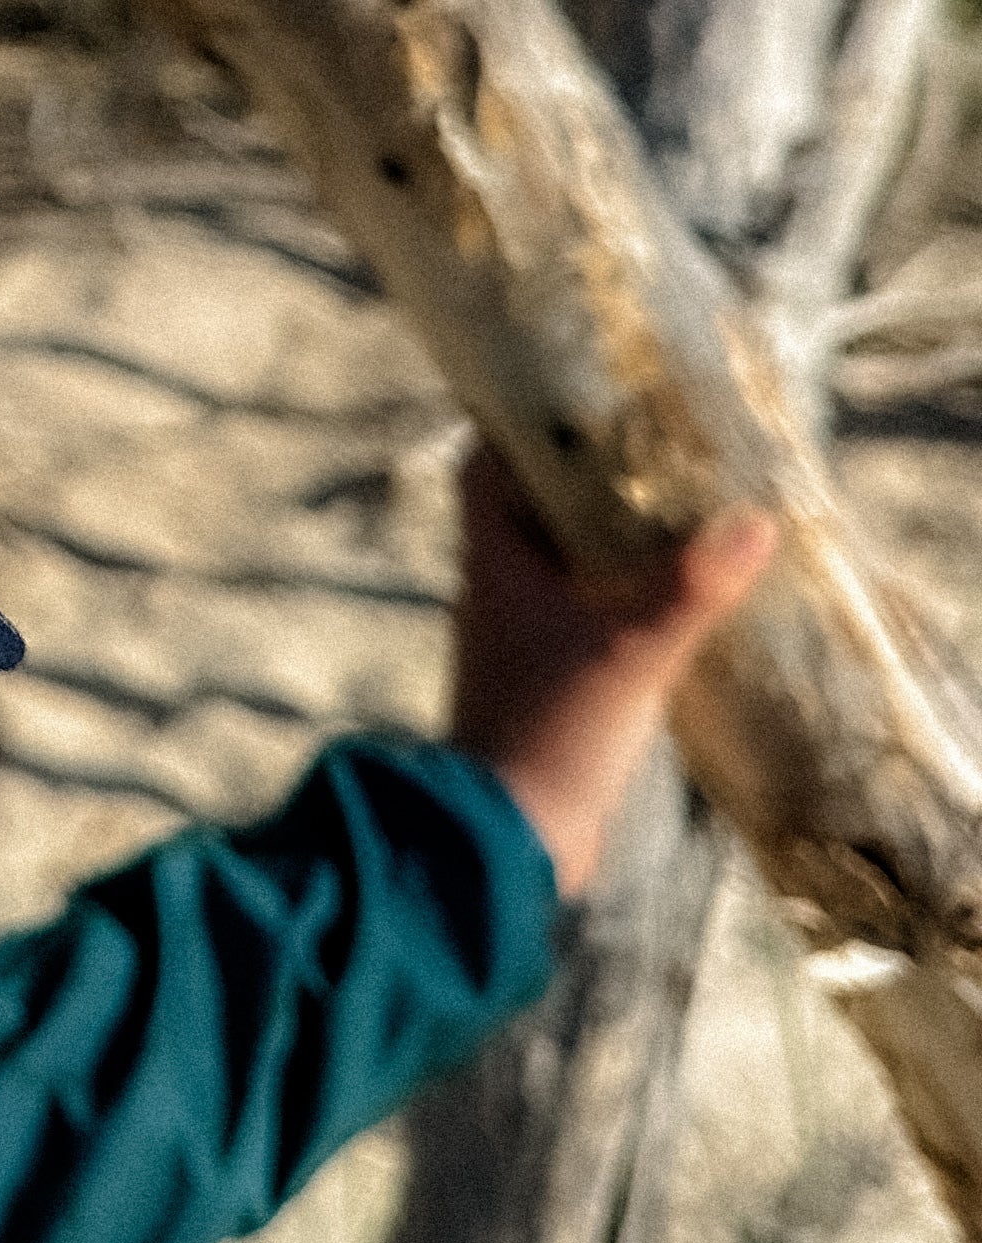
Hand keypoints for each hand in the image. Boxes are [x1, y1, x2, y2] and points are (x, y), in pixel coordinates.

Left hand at [449, 439, 775, 896]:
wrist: (504, 841)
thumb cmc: (547, 731)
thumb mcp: (628, 652)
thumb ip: (689, 588)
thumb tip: (754, 521)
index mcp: (491, 564)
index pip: (487, 470)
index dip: (522, 429)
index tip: (581, 401)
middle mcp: (495, 594)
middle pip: (534, 515)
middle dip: (589, 486)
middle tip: (661, 459)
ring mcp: (519, 644)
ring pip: (563, 573)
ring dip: (612, 551)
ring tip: (684, 524)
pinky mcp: (547, 690)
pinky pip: (585, 626)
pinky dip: (622, 608)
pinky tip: (678, 612)